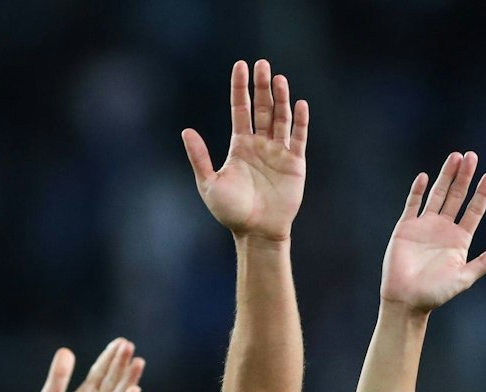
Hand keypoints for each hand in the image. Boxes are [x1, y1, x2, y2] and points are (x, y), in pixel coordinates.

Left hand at [29, 338, 144, 391]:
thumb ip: (58, 376)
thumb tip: (66, 350)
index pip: (101, 372)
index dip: (110, 357)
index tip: (121, 341)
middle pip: (113, 380)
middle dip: (121, 364)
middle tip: (129, 345)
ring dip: (129, 380)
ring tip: (138, 362)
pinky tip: (134, 391)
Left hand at [182, 60, 308, 241]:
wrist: (256, 232)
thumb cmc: (230, 212)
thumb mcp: (209, 183)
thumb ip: (200, 157)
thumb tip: (185, 131)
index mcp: (240, 146)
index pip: (241, 109)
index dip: (240, 88)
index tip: (241, 66)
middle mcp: (260, 144)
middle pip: (263, 108)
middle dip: (262, 87)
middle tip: (262, 64)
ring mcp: (278, 152)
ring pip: (281, 118)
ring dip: (281, 98)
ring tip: (278, 79)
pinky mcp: (294, 163)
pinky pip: (298, 137)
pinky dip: (300, 121)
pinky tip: (300, 104)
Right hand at [380, 152, 485, 313]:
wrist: (406, 300)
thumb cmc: (435, 294)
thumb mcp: (463, 278)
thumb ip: (483, 263)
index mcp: (460, 239)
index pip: (474, 210)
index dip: (482, 193)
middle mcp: (443, 228)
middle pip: (456, 196)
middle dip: (464, 177)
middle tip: (471, 156)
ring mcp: (424, 226)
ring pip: (437, 195)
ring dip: (445, 176)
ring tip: (455, 157)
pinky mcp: (405, 228)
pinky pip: (412, 205)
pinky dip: (417, 191)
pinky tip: (424, 177)